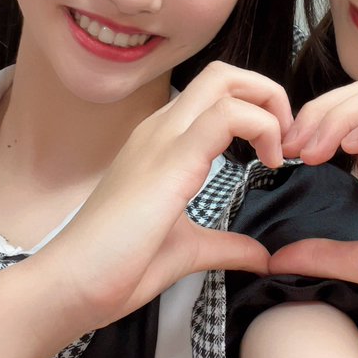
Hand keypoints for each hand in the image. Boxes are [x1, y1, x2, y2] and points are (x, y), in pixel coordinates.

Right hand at [33, 61, 290, 330]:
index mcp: (161, 143)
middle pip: (222, 73)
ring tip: (279, 151)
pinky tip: (268, 163)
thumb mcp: (185, 250)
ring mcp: (162, 139)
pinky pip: (225, 115)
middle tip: (285, 140)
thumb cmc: (115, 267)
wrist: (71, 285)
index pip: (214, 93)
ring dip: (269, 106)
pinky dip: (261, 127)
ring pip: (225, 81)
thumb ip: (223, 245)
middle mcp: (160, 130)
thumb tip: (259, 254)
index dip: (256, 109)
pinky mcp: (170, 160)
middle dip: (268, 93)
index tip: (275, 153)